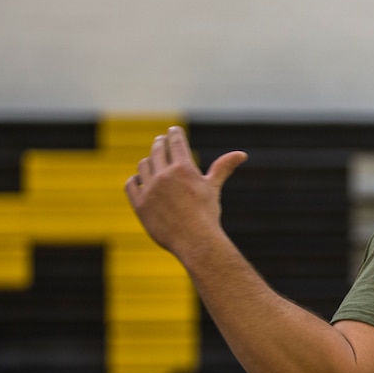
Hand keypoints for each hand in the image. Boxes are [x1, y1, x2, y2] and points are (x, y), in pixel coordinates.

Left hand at [124, 126, 247, 259]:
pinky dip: (135, 180)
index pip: (175, 141)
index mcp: (183, 168)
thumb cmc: (207, 214)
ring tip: (153, 163)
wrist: (195, 241)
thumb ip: (223, 167)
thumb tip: (242, 154)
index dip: (174, 133)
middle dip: (160, 143)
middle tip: (161, 142)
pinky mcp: (140, 205)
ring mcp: (150, 190)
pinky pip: (131, 185)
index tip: (173, 130)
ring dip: (149, 161)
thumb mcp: (213, 187)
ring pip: (143, 165)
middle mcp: (164, 176)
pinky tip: (140, 181)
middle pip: (157, 149)